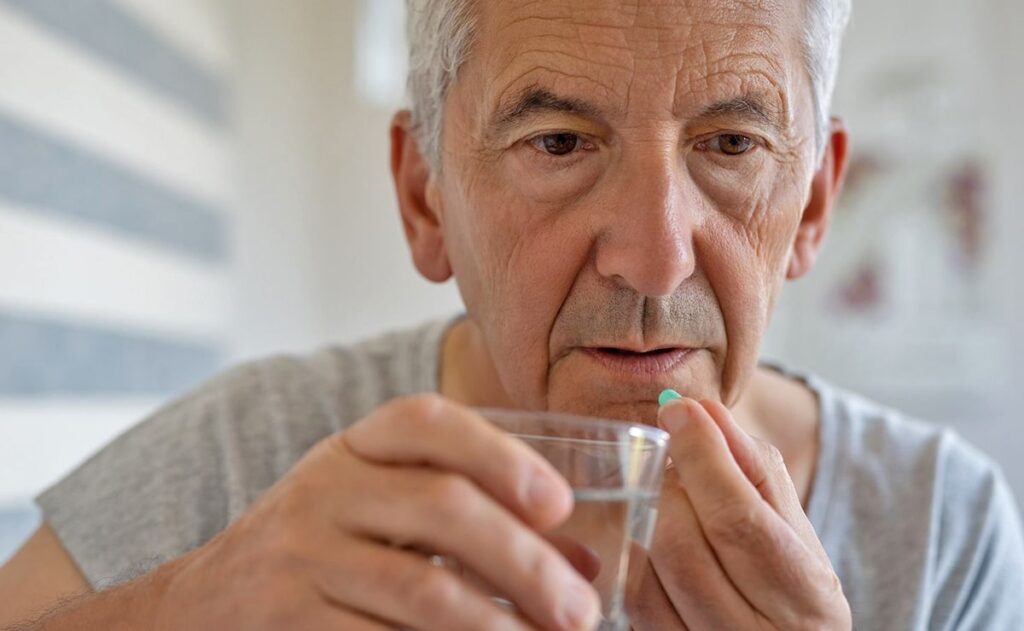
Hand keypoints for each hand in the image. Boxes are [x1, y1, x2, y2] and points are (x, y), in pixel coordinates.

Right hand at [151, 394, 600, 630]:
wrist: (203, 605)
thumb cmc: (322, 548)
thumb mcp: (378, 509)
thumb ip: (471, 520)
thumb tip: (583, 565)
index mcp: (354, 447)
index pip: (429, 422)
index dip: (502, 455)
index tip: (559, 504)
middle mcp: (324, 488)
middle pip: (443, 507)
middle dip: (526, 562)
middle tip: (579, 610)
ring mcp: (301, 556)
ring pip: (422, 588)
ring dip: (499, 624)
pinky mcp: (288, 621)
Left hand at [628, 397, 850, 630]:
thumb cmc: (789, 579)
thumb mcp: (790, 526)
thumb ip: (753, 467)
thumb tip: (704, 410)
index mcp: (807, 596)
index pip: (739, 519)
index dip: (702, 458)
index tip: (678, 411)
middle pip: (683, 548)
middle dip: (667, 490)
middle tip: (670, 465)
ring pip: (648, 579)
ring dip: (646, 522)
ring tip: (664, 500)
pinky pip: (632, 605)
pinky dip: (632, 561)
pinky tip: (647, 540)